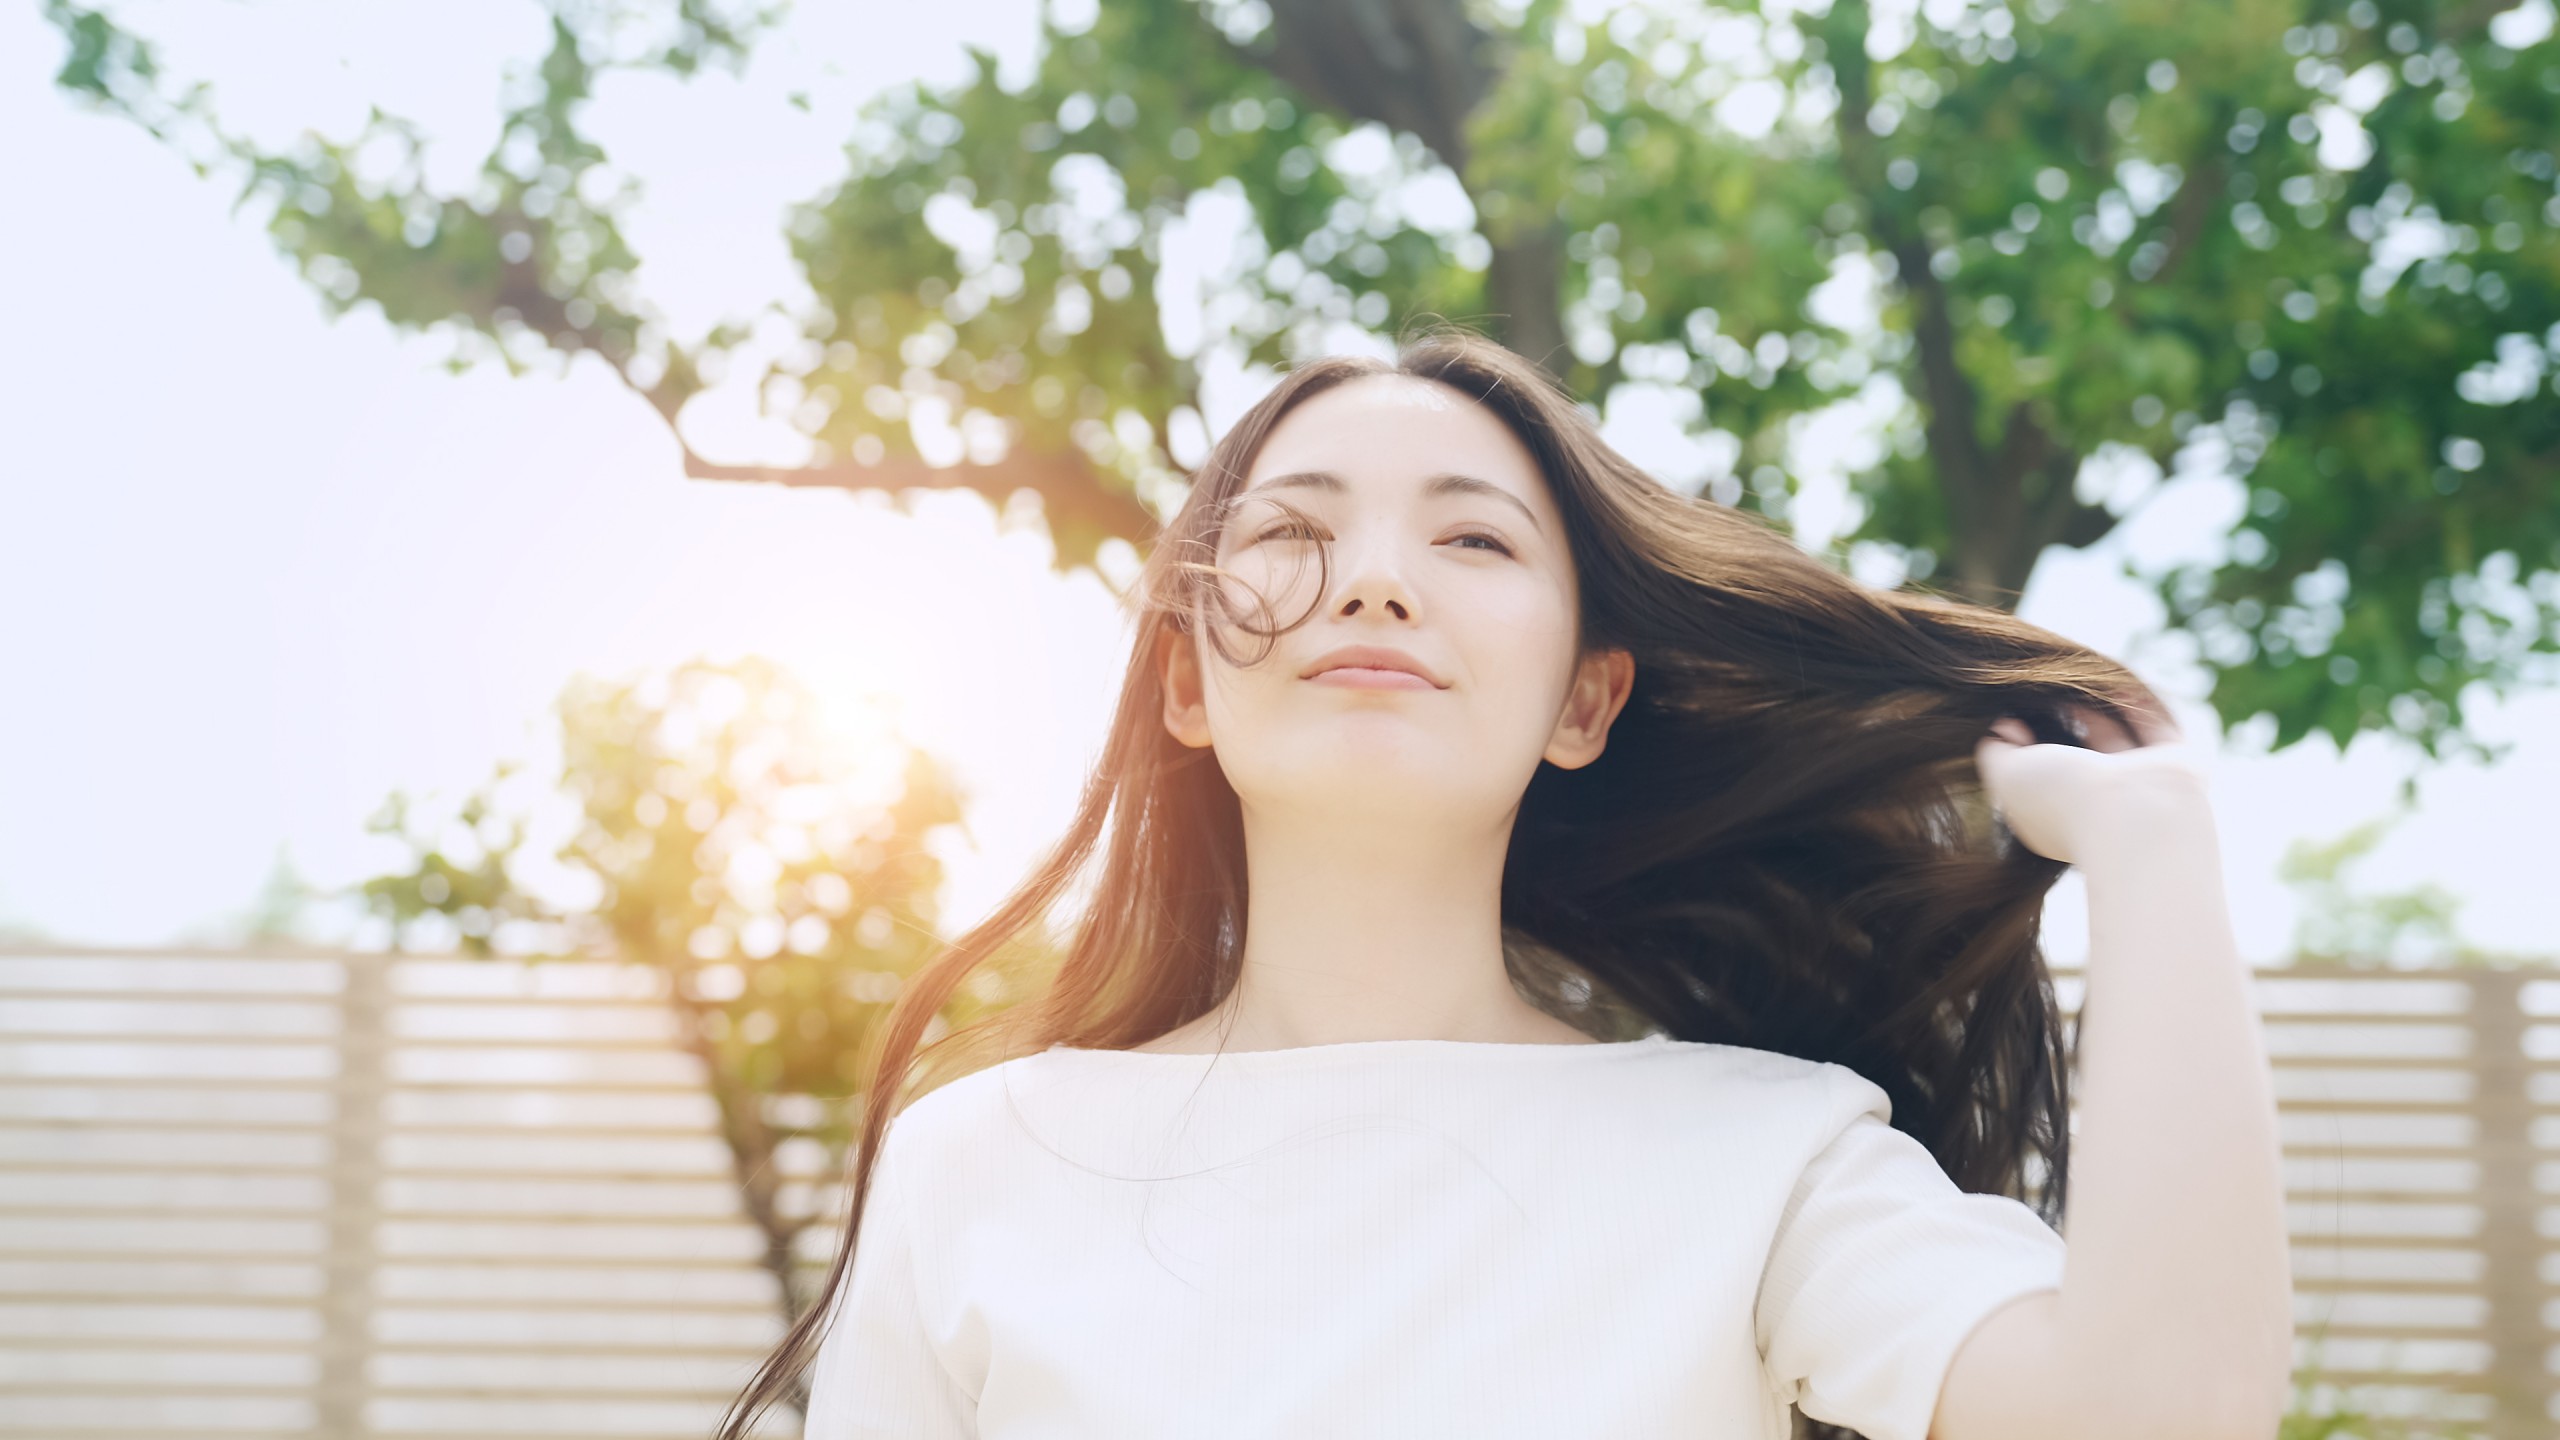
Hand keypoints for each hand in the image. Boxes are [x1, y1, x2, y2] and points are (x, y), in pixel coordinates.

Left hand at [1972, 697, 2209, 865]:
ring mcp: (2140, 786)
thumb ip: (1995, 751)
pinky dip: (2137, 703)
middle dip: (2062, 723)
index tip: (2007, 715)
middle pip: (2079, 757)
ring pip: (2117, 740)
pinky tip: (2114, 679)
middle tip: (2042, 687)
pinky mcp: (2176, 765)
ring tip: (2075, 675)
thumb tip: (2003, 726)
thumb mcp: (2007, 777)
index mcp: (2059, 815)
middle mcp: (2100, 803)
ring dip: (2099, 708)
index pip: (2039, 780)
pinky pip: (2153, 726)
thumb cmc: (2066, 800)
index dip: (2021, 747)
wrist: (2136, 820)